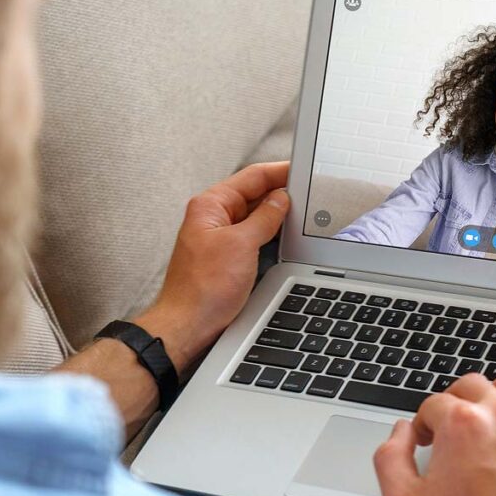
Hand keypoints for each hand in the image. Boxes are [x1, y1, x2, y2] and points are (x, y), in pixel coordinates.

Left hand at [135, 161, 289, 371]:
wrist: (187, 326)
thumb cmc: (202, 289)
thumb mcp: (242, 245)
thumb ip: (265, 218)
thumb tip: (281, 200)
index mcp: (210, 206)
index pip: (251, 177)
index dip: (278, 171)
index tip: (300, 169)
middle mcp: (213, 218)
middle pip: (253, 194)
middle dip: (280, 192)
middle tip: (308, 193)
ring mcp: (219, 237)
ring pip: (254, 216)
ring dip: (276, 214)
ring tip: (301, 213)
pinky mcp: (226, 256)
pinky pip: (252, 235)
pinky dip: (270, 233)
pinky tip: (284, 235)